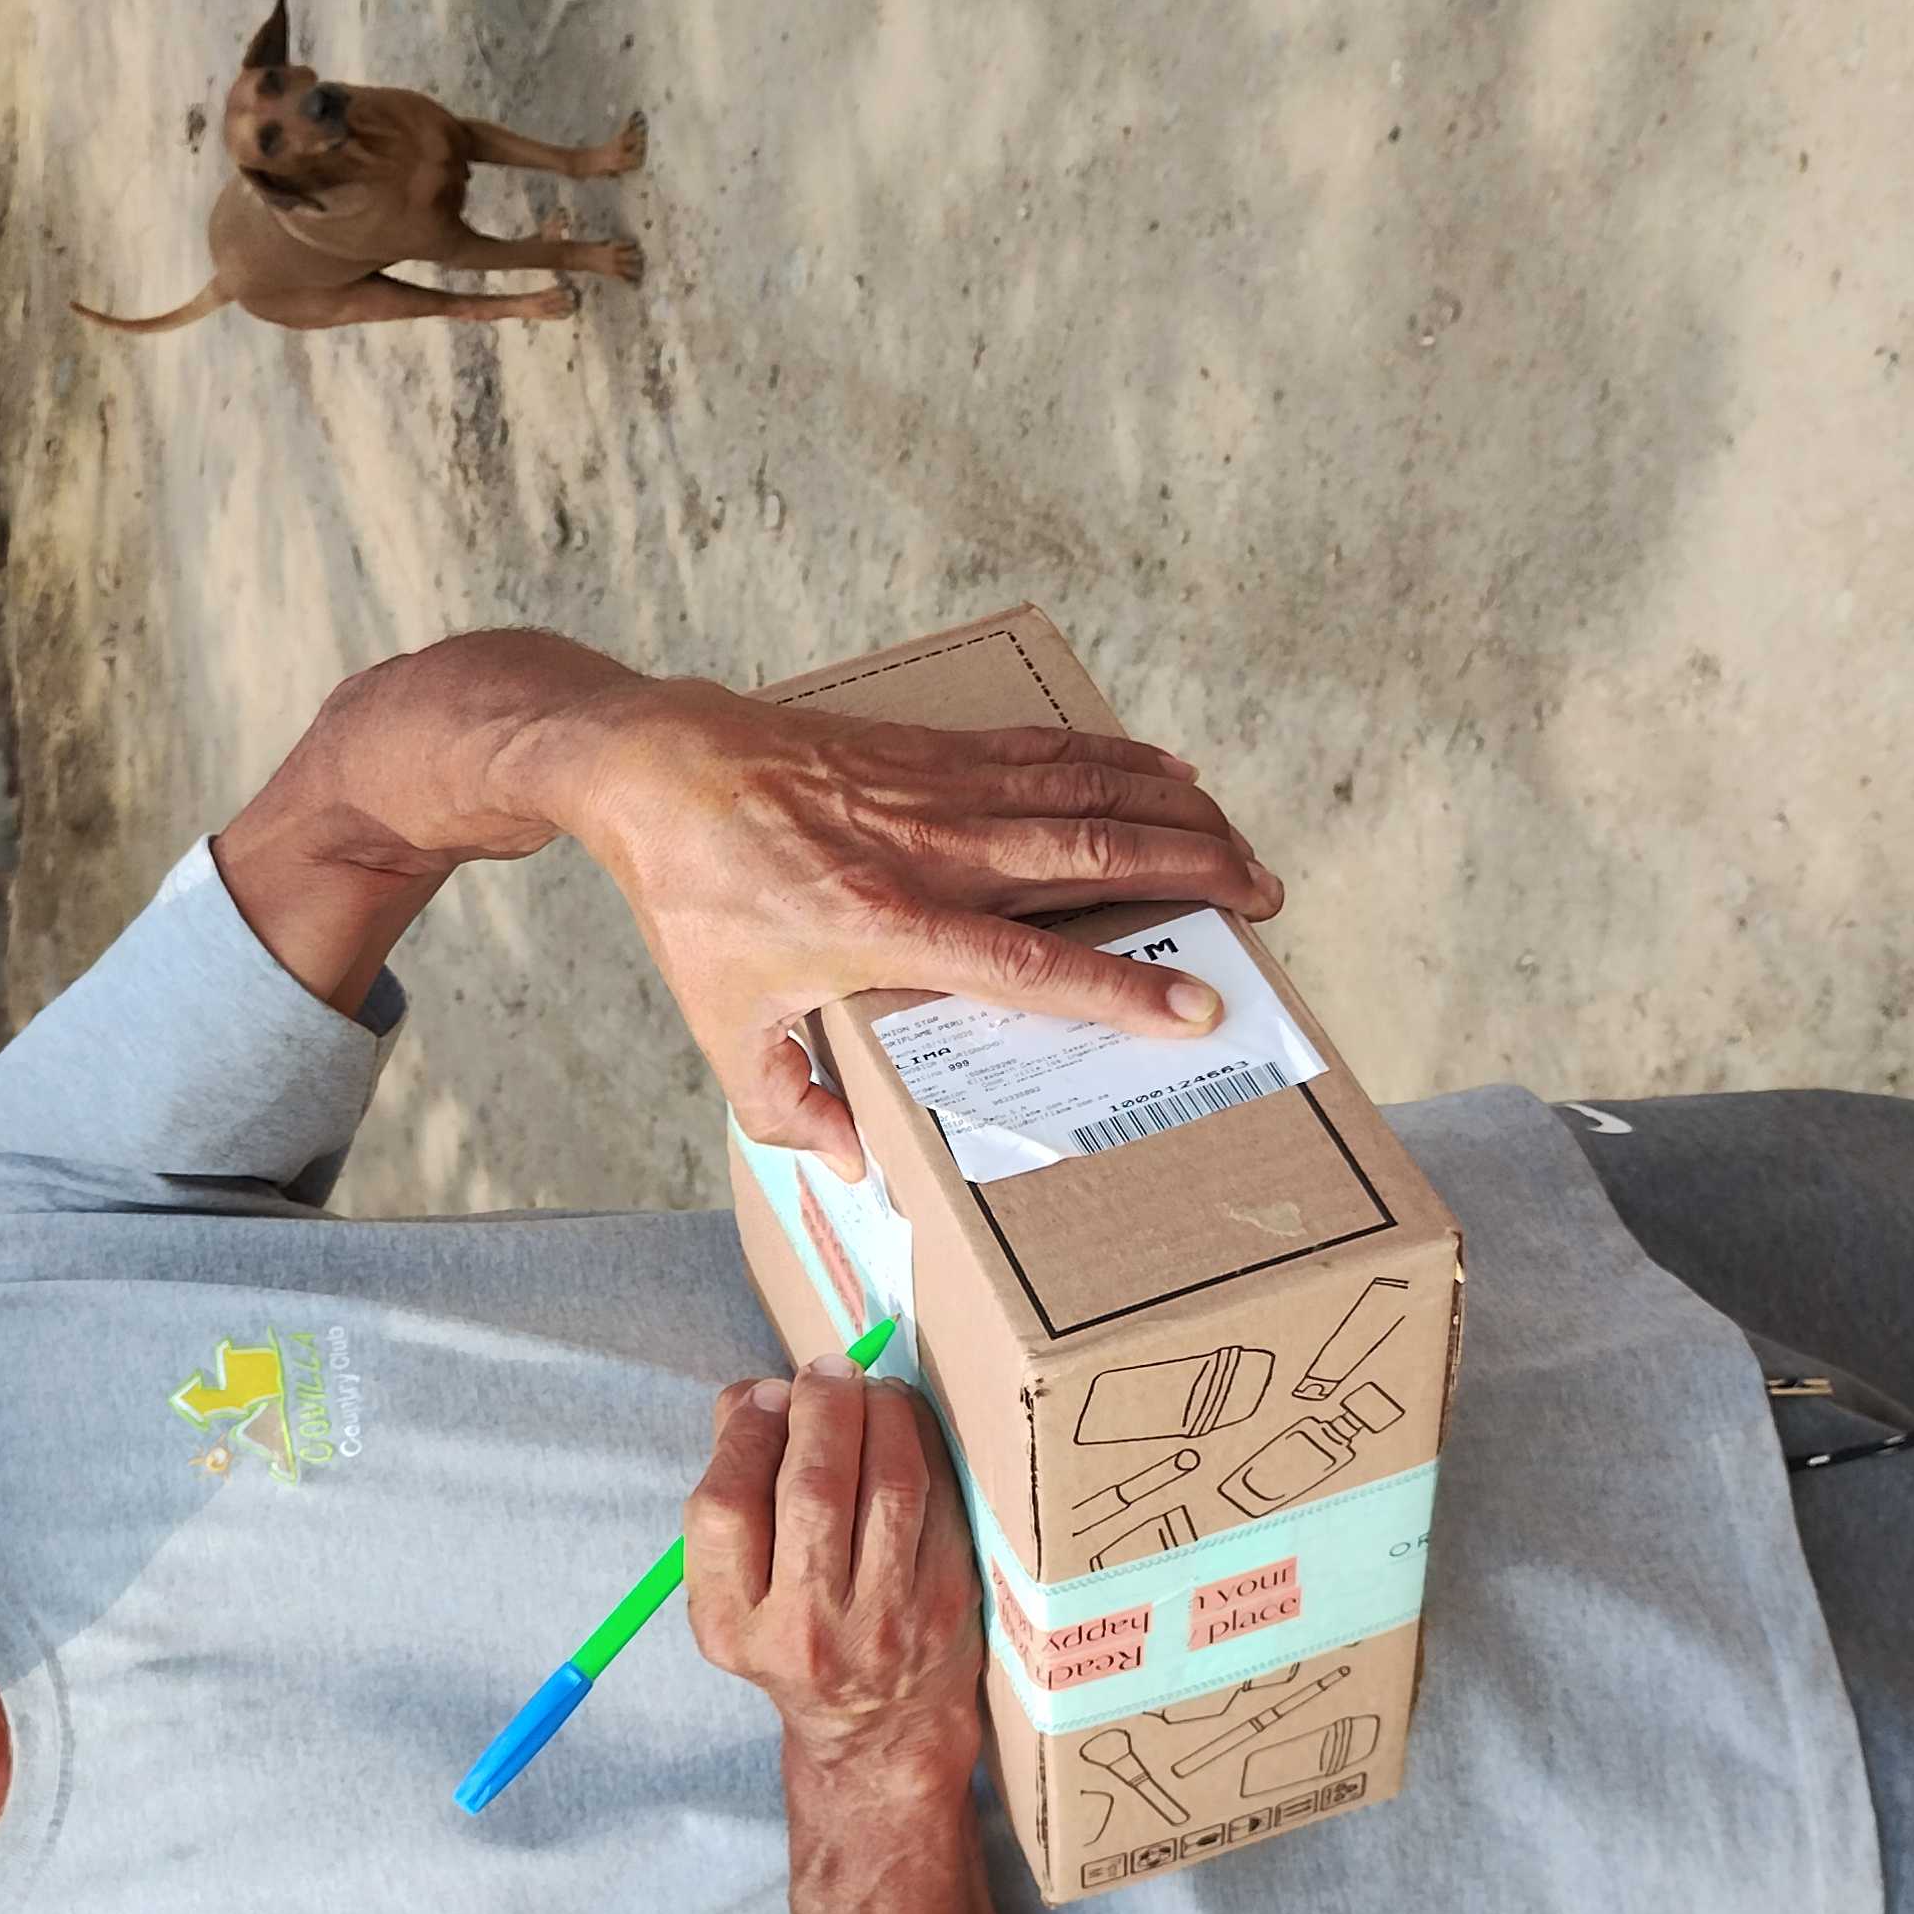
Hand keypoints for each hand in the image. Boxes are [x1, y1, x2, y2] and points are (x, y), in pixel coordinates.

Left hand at [546, 678, 1281, 1174]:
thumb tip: (859, 1165)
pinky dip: (1118, 758)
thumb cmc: (691, 903)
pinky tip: (1173, 771)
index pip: (1025, 967)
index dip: (1117, 988)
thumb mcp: (722, 1028)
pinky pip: (1044, 750)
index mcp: (880, 926)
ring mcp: (931, 788)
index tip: (1196, 1007)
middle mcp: (923, 849)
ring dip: (1175, 814)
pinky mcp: (929, 749)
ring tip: (1244, 847)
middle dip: (1190, 875)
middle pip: (1085, 857)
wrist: (649, 770)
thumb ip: (790, 1106)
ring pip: (1081, 791)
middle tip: (1264, 903)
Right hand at [685, 1354, 984, 1776]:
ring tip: (866, 1389)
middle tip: (823, 1374)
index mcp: (733, 1624)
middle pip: (811, 1489)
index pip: (725, 1508)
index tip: (763, 1396)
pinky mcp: (947, 1603)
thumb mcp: (733, 1595)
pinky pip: (939, 1498)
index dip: (744, 1433)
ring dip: (878, 1412)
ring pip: (889, 1485)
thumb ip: (730, 1497)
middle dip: (818, 1408)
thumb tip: (755, 1396)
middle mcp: (805, 1630)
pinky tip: (904, 1424)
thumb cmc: (795, 1636)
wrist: (879, 1729)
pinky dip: (921, 1443)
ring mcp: (886, 1620)